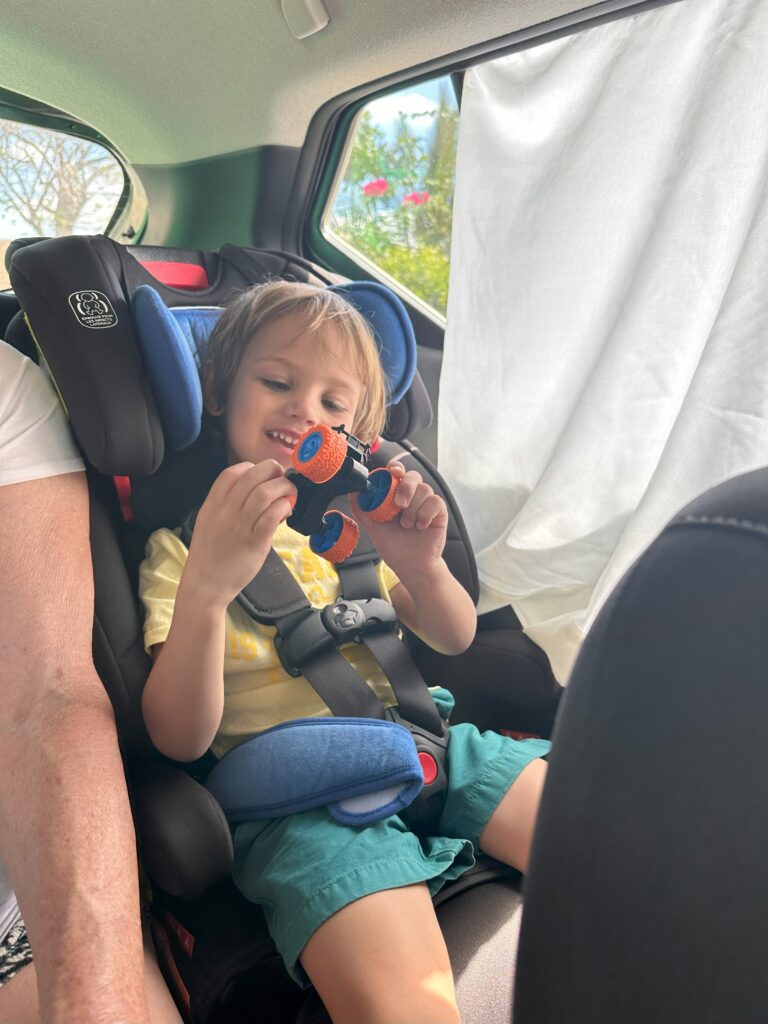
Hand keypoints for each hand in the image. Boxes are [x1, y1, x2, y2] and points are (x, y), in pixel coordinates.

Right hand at [182, 460, 295, 607]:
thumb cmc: (209, 555)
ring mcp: (239, 525)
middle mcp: (225, 511)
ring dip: (284, 488)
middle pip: (253, 476)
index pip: (232, 472)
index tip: (264, 475)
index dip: (252, 467)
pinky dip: (283, 507)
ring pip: (265, 493)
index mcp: (212, 504)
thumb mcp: (209, 522)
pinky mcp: (254, 542)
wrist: (205, 585)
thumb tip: (256, 493)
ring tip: (290, 494)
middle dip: (273, 470)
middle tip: (283, 478)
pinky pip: (272, 516)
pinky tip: (287, 510)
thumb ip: (228, 506)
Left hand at [352, 460, 447, 579]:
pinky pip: (435, 502)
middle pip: (413, 476)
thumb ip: (363, 510)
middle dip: (405, 487)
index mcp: (396, 496)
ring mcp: (426, 504)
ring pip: (424, 489)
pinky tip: (420, 526)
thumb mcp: (374, 528)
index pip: (398, 473)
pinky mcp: (439, 512)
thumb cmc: (395, 548)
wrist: (411, 566)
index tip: (391, 473)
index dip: (396, 469)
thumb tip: (352, 492)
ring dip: (413, 509)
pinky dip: (425, 514)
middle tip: (398, 505)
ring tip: (407, 525)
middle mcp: (413, 497)